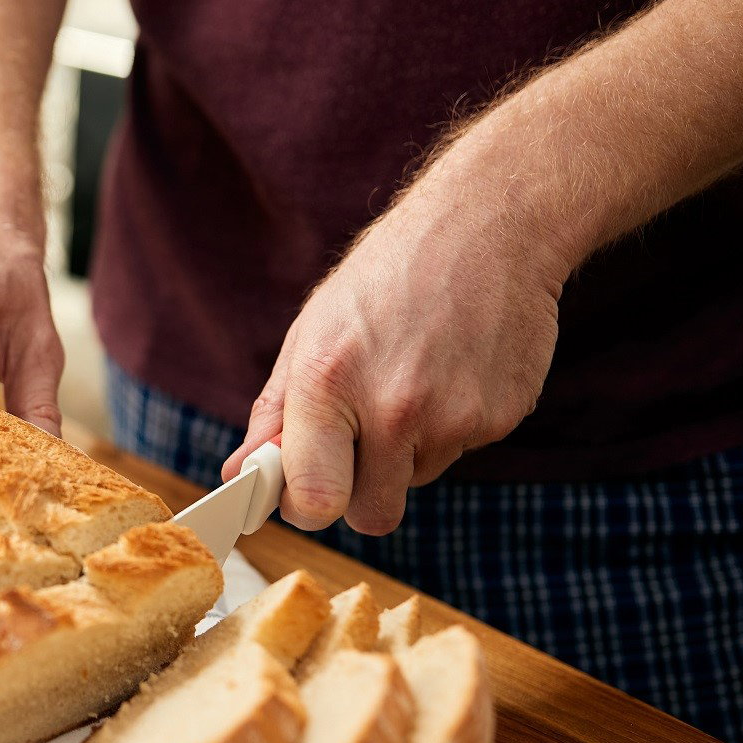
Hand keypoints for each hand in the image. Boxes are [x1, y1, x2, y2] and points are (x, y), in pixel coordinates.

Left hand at [226, 167, 569, 534]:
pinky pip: (460, 453)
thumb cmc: (387, 277)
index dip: (306, 507)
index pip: (313, 501)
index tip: (304, 492)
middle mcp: (394, 408)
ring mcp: (454, 417)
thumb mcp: (311, 332)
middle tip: (356, 449)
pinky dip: (449, 426)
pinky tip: (449, 371)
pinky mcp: (502, 418)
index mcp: (329, 383)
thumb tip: (241, 474)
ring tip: (411, 379)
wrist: (489, 226)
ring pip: (415, 480)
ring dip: (406, 452)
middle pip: (371, 516)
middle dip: (358, 495)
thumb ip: (275, 413)